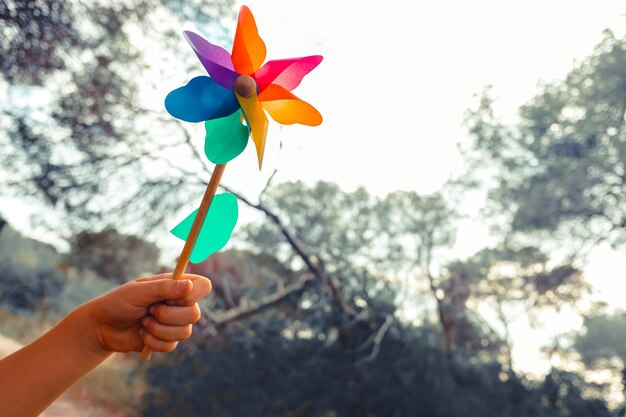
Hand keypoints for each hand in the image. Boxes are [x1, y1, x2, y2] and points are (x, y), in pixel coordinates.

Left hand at [77, 273, 211, 355]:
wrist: (102, 327)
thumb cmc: (119, 302)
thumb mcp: (139, 291)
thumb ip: (164, 288)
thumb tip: (190, 286)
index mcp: (176, 286)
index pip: (203, 286)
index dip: (193, 294)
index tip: (173, 297)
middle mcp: (179, 304)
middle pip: (195, 313)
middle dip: (168, 316)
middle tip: (150, 310)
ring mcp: (174, 323)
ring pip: (185, 332)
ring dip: (159, 329)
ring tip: (143, 322)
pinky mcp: (167, 340)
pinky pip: (172, 345)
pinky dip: (153, 341)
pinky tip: (142, 334)